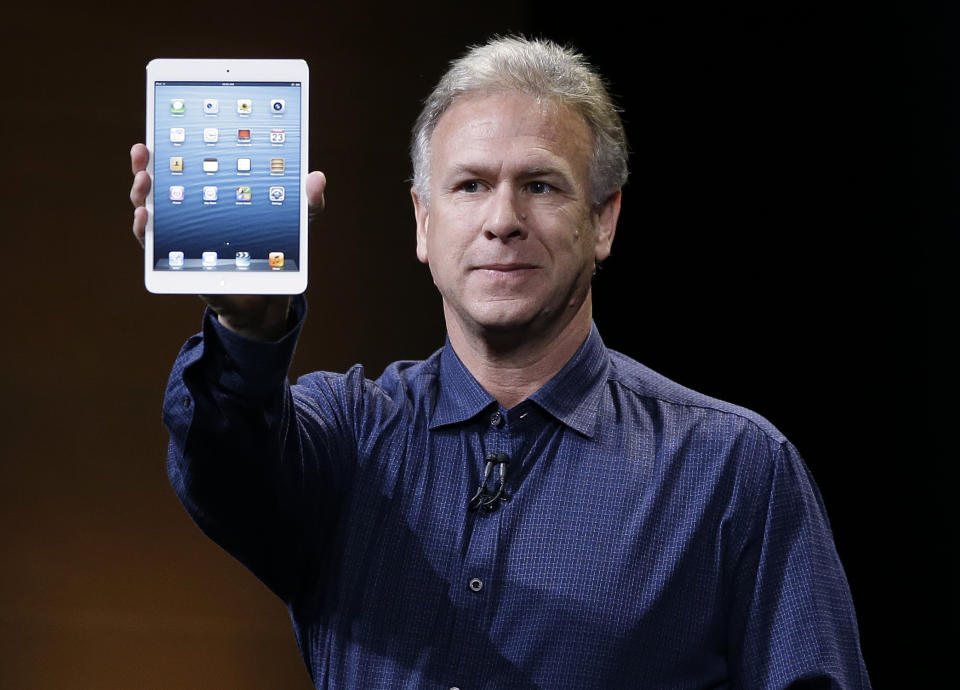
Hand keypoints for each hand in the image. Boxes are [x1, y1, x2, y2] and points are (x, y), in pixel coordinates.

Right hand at [129, 143, 326, 340]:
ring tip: (144, 179)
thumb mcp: (295, 223)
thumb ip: (306, 201)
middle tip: (144, 150)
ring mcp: (181, 236)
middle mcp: (191, 212)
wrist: (271, 295)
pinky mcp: (178, 263)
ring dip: (141, 195)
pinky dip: (144, 231)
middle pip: (160, 184)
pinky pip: (153, 247)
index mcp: (214, 195)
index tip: (163, 130)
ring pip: (150, 212)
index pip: (187, 165)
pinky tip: (146, 219)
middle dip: (146, 165)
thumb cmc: (277, 252)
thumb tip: (316, 177)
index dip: (171, 147)